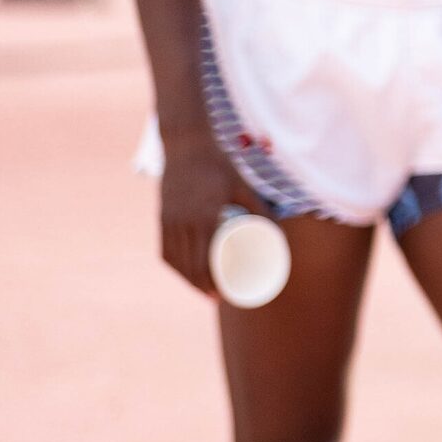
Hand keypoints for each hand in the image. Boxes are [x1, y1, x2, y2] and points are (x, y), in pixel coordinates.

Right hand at [158, 134, 263, 295]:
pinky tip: (183, 271)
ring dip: (187, 278)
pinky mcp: (162, 216)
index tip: (223, 294)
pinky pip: (164, 248)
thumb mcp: (244, 186)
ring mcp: (169, 219)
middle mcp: (183, 222)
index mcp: (204, 217)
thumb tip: (279, 234)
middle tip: (217, 297)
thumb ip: (260, 210)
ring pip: (175, 260)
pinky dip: (174, 264)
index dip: (211, 282)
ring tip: (203, 289)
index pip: (204, 262)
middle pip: (189, 266)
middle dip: (201, 286)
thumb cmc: (220, 164)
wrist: (187, 144)